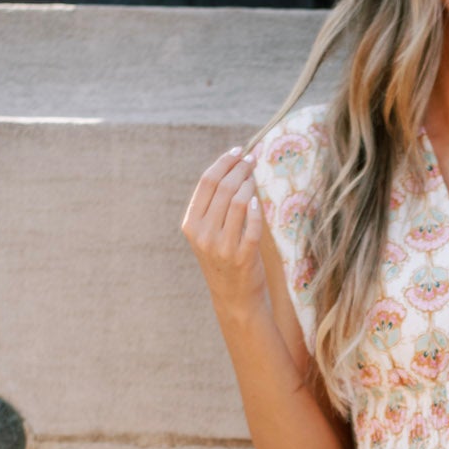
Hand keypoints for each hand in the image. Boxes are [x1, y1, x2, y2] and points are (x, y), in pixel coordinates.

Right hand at [181, 146, 267, 316]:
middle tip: (251, 159)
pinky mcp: (243, 257)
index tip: (238, 151)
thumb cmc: (223, 259)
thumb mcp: (208, 233)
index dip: (224, 162)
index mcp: (191, 224)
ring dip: (249, 184)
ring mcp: (223, 247)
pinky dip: (256, 210)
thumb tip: (234, 167)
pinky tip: (258, 200)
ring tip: (255, 178)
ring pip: (238, 202)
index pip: (206, 182)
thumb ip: (214, 206)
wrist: (234, 297)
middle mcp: (203, 235)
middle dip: (240, 168)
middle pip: (223, 188)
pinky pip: (253, 225)